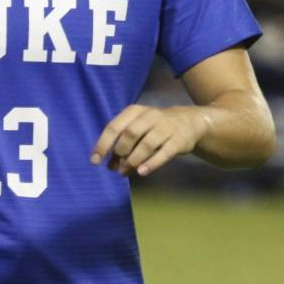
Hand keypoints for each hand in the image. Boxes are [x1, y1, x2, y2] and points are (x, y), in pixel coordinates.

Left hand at [91, 104, 207, 177]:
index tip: (95, 161)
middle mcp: (150, 116)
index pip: (114, 126)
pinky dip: (151, 163)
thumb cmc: (154, 127)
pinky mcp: (178, 141)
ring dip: (133, 160)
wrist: (188, 122)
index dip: (103, 144)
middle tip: (117, 167)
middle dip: (120, 152)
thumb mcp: (137, 128)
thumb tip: (109, 165)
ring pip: (146, 144)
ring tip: (126, 171)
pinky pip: (164, 153)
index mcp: (135, 111)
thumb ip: (122, 144)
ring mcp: (165, 127)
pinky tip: (142, 172)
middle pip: (130, 134)